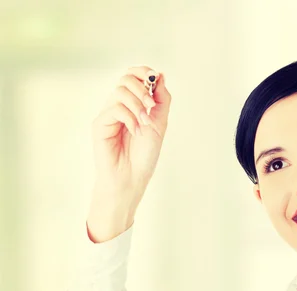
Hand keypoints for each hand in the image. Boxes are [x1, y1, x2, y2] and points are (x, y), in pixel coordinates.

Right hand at [87, 66, 171, 241]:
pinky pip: (114, 108)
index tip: (154, 78)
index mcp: (134, 104)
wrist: (132, 177)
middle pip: (126, 79)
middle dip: (142, 89)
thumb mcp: (160, 123)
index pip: (134, 76)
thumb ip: (161, 99)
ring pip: (120, 91)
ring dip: (138, 105)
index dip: (143, 71)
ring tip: (144, 124)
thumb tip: (160, 75)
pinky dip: (129, 118)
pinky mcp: (100, 123)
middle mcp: (119, 106)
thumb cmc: (145, 154)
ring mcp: (108, 114)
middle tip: (151, 107)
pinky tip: (135, 131)